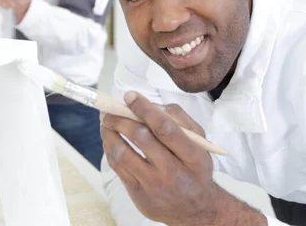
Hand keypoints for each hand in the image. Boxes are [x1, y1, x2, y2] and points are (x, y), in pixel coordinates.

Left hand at [101, 92, 265, 225]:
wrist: (196, 208)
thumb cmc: (195, 168)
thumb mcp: (200, 141)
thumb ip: (179, 119)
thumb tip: (149, 105)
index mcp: (193, 157)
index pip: (165, 128)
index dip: (144, 109)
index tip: (130, 96)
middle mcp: (174, 173)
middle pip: (141, 138)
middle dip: (121, 118)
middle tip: (110, 109)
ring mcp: (154, 186)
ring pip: (122, 153)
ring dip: (109, 132)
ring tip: (106, 121)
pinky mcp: (138, 195)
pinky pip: (117, 167)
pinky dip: (109, 148)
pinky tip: (109, 138)